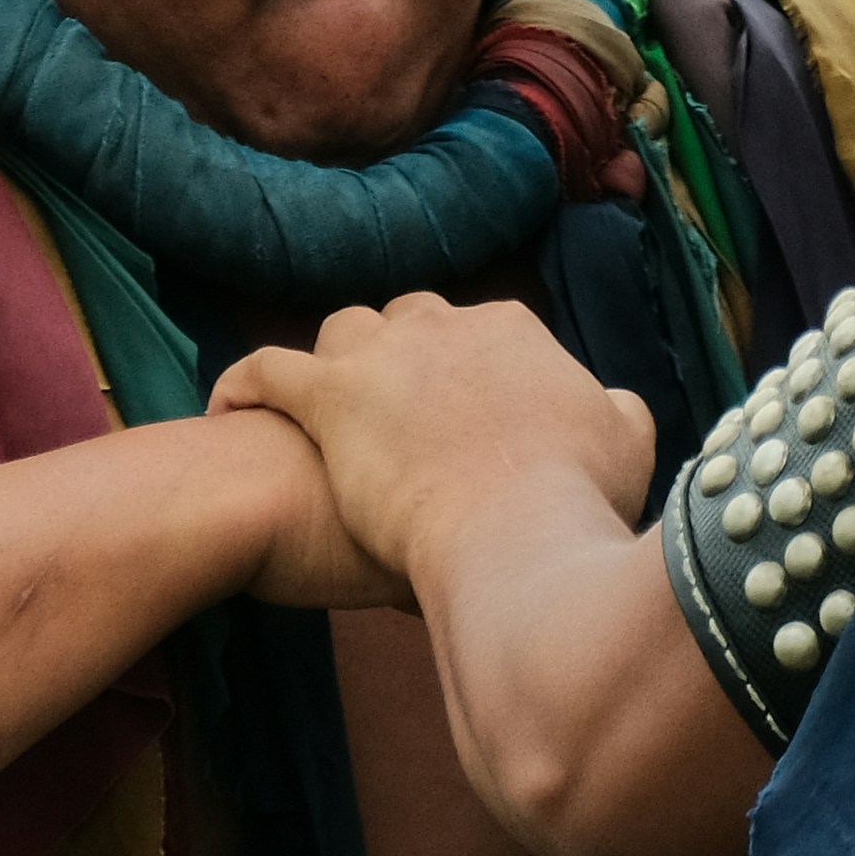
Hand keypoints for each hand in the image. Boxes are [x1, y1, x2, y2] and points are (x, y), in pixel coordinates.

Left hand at [211, 293, 655, 590]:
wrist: (516, 533)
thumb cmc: (574, 499)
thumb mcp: (626, 442)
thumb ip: (616, 413)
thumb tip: (614, 405)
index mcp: (511, 329)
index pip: (479, 331)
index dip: (468, 374)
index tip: (467, 417)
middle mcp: (444, 325)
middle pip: (408, 322)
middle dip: (402, 358)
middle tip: (402, 419)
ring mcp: (382, 357)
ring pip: (341, 333)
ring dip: (336, 362)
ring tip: (329, 409)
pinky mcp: (329, 397)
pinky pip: (265, 371)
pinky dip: (242, 383)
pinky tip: (228, 405)